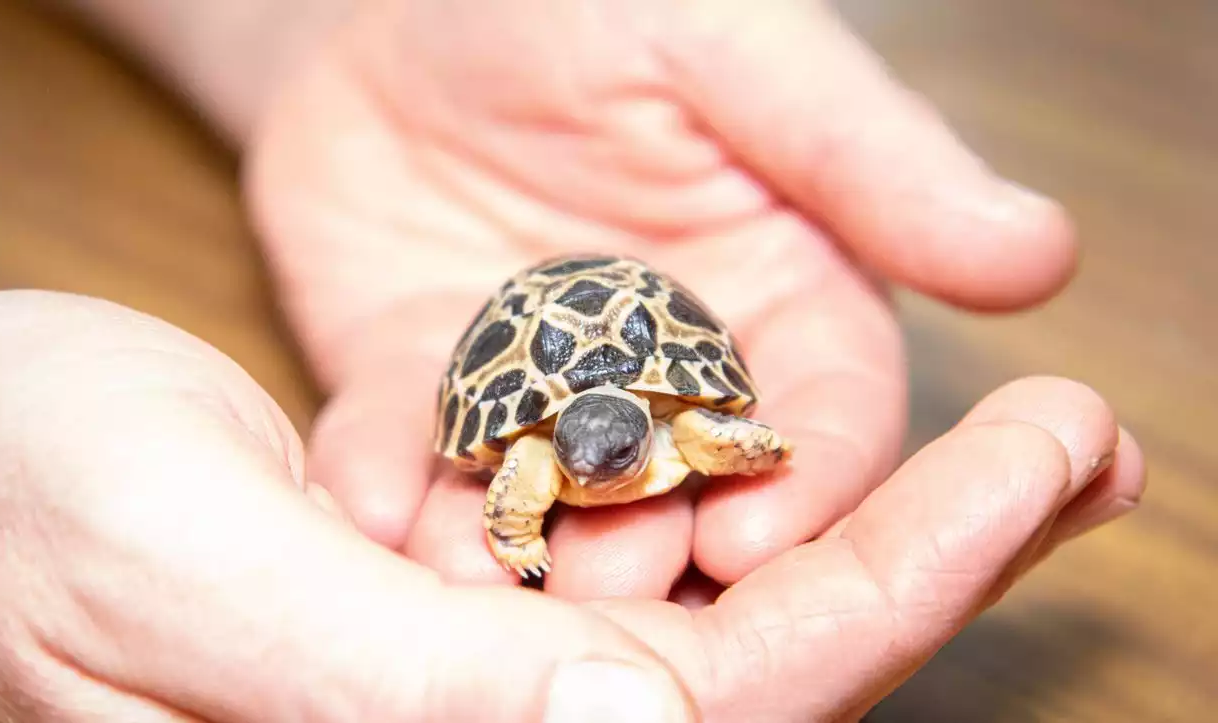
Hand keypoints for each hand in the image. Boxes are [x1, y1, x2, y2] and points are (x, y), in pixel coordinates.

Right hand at [0, 291, 1142, 722]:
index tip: (1041, 461)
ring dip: (885, 520)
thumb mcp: (179, 567)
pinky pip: (664, 555)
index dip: (899, 594)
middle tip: (1086, 435)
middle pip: (771, 673)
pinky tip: (855, 438)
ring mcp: (490, 677)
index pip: (727, 713)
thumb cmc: (16, 504)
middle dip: (939, 553)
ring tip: (1034, 434)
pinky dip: (775, 490)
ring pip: (738, 614)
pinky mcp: (484, 604)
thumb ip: (391, 685)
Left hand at [244, 0, 1083, 591]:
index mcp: (780, 300)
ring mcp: (541, 391)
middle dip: (656, 544)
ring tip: (472, 572)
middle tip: (612, 579)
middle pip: (687, 491)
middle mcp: (668, 371)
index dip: (806, 479)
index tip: (761, 531)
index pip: (824, 416)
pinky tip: (365, 505)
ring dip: (516, 544)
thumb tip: (1040, 252)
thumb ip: (867, 157)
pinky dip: (385, 481)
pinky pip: (406, 450)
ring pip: (546, 497)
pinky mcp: (424, 386)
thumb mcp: (736, 53)